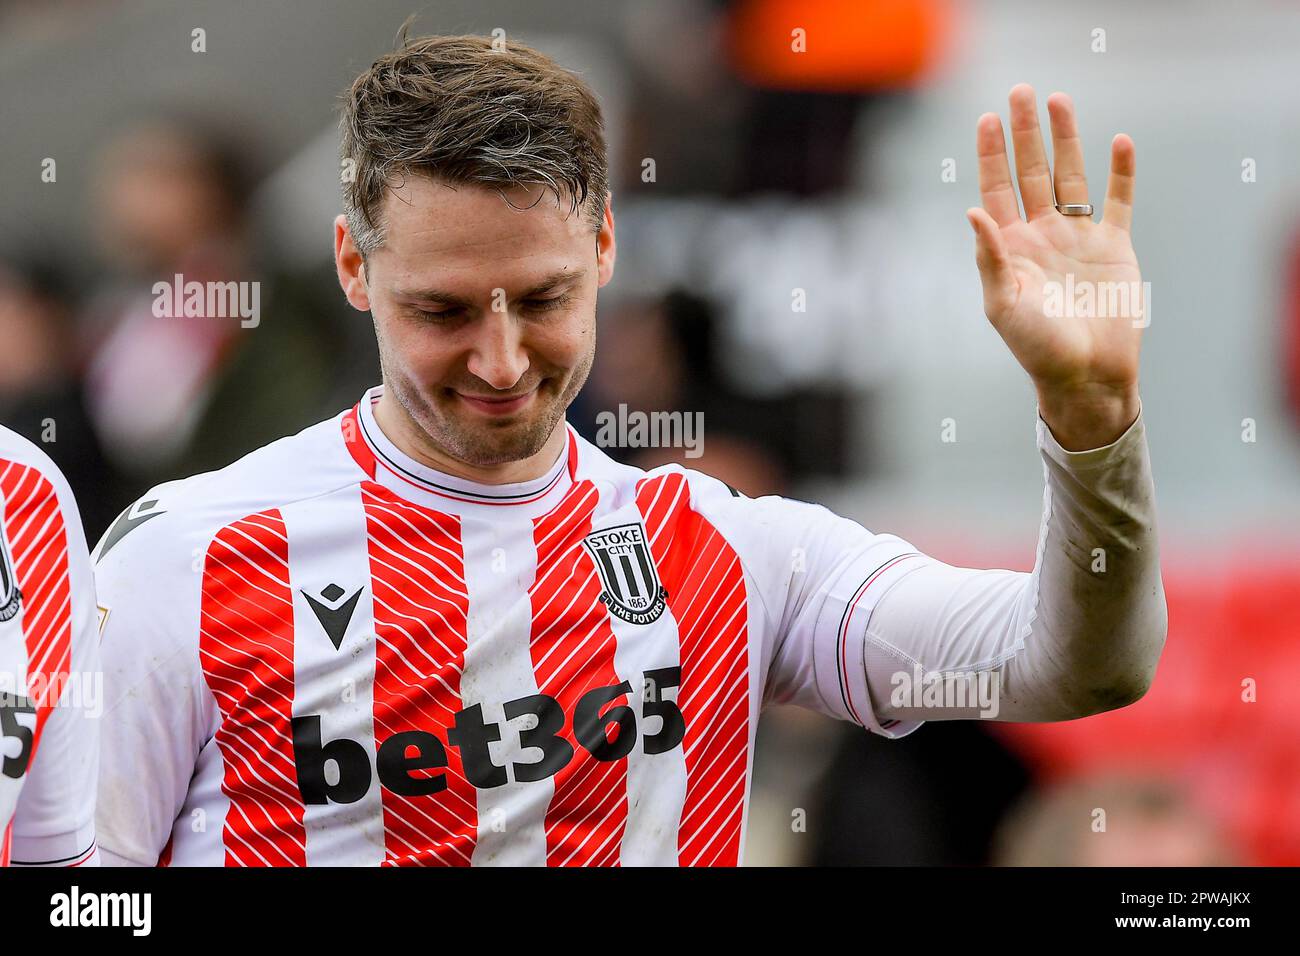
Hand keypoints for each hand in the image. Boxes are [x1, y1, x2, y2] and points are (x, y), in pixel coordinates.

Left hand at [968, 84, 1142, 449]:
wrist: (1087, 375)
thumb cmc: (1037, 347)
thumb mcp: (1003, 303)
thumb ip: (989, 256)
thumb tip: (971, 211)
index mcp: (1010, 249)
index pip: (996, 191)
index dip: (991, 155)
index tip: (986, 120)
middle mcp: (1042, 236)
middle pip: (1031, 173)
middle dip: (1025, 134)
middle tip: (1021, 92)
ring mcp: (1078, 239)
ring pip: (1071, 177)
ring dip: (1066, 140)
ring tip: (1060, 100)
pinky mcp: (1114, 248)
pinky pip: (1118, 202)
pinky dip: (1121, 173)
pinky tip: (1120, 143)